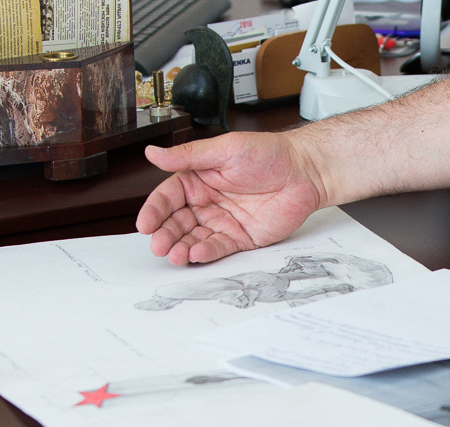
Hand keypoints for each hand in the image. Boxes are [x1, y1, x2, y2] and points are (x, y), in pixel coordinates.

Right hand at [136, 132, 325, 264]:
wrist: (304, 171)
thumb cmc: (268, 154)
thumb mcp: (225, 149)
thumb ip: (188, 156)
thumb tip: (153, 153)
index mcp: (197, 180)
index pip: (168, 197)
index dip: (155, 211)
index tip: (145, 223)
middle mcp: (206, 202)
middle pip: (178, 222)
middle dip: (166, 235)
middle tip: (158, 245)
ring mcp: (222, 221)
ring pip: (195, 238)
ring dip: (182, 247)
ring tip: (174, 254)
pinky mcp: (241, 237)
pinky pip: (219, 246)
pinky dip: (207, 252)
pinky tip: (196, 253)